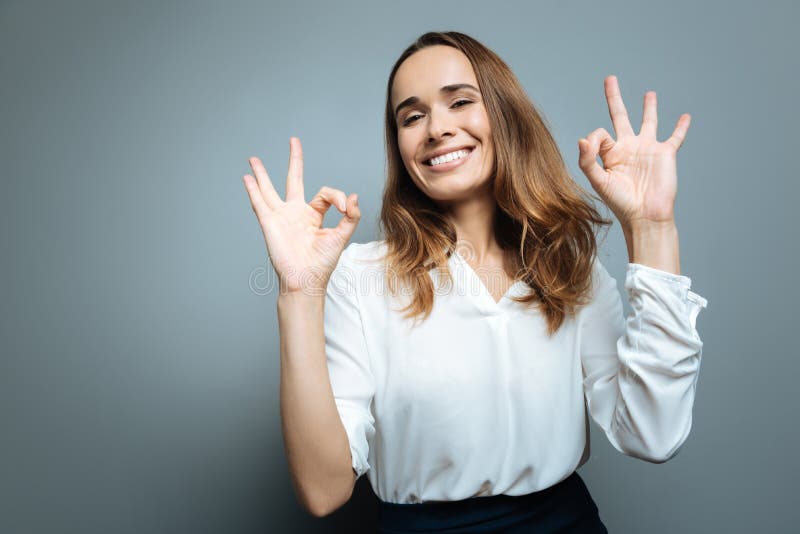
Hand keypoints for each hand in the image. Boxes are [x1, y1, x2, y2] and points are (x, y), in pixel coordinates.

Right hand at [243, 137, 360, 294]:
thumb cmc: (322, 264)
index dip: (336, 196)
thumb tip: (354, 196)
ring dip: (261, 174)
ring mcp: (281, 217)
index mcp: (313, 216)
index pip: (324, 194)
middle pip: (294, 179)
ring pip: (269, 189)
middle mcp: (296, 213)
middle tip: (294, 140)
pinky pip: (259, 203)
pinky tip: (247, 178)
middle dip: (295, 160)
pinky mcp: (270, 223)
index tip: (345, 207)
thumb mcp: (341, 237)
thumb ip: (350, 216)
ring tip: (253, 159)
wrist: (306, 280)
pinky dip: (253, 190)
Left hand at [577, 75, 690, 230]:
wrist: (646, 215)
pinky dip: (681, 127)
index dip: (595, 138)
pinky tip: (686, 116)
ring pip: (648, 121)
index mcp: (610, 153)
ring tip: (649, 94)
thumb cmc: (620, 202)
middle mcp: (628, 147)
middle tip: (610, 78)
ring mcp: (648, 148)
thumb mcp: (599, 181)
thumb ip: (588, 160)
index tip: (594, 147)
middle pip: (620, 116)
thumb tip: (582, 138)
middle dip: (614, 97)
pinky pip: (676, 137)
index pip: (599, 133)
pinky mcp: (666, 153)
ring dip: (649, 107)